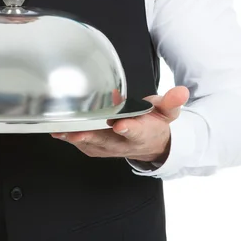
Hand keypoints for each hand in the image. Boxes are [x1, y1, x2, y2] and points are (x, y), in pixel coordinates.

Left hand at [51, 86, 189, 163]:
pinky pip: (84, 146)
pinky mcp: (99, 149)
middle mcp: (125, 143)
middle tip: (78, 132)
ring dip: (77, 139)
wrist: (152, 146)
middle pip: (108, 141)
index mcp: (143, 133)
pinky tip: (59, 131)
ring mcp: (111, 148)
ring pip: (92, 145)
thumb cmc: (155, 124)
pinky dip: (70, 139)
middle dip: (93, 137)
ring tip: (62, 131)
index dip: (128, 129)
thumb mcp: (168, 112)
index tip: (120, 125)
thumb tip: (181, 91)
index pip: (136, 131)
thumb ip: (172, 102)